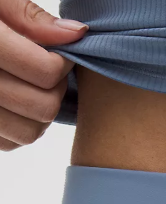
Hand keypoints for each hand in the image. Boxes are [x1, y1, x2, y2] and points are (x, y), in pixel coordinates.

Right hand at [0, 0, 86, 150]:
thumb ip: (27, 16)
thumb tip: (75, 35)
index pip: (45, 72)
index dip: (62, 62)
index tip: (59, 52)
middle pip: (42, 107)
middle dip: (56, 89)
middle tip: (49, 69)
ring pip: (29, 133)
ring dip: (41, 113)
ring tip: (34, 87)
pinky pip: (8, 144)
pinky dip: (20, 127)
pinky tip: (15, 102)